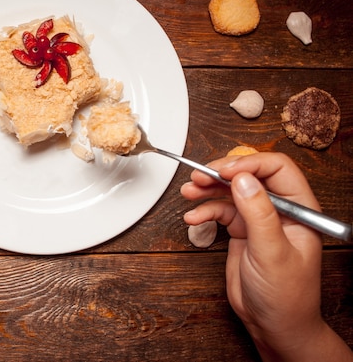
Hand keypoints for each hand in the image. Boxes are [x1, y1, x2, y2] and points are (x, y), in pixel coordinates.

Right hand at [181, 152, 351, 360]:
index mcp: (299, 208)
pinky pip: (220, 211)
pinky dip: (204, 211)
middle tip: (199, 177)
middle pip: (249, 175)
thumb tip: (243, 179)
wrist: (273, 324)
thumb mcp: (272, 252)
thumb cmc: (287, 294)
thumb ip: (258, 213)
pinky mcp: (241, 231)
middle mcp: (279, 209)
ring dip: (208, 189)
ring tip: (189, 191)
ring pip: (231, 191)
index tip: (223, 171)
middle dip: (222, 174)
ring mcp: (258, 219)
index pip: (276, 169)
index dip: (249, 164)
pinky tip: (193, 218)